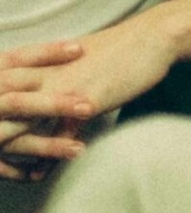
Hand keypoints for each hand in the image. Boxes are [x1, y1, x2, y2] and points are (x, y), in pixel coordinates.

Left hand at [0, 13, 175, 176]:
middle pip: (5, 104)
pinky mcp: (85, 103)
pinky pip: (59, 136)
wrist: (153, 38)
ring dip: (10, 146)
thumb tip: (45, 89)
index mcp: (41, 61)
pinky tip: (39, 174)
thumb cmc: (120, 48)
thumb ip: (56, 73)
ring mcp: (64, 88)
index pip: (1, 85)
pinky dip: (48, 158)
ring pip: (23, 121)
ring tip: (2, 169)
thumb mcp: (79, 58)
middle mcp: (46, 73)